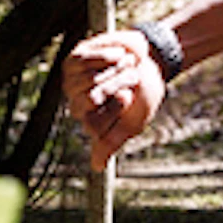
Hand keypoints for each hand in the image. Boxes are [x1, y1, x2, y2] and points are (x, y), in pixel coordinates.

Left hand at [64, 27, 169, 167]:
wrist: (150, 62)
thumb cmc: (143, 95)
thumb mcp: (133, 122)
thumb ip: (112, 142)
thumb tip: (96, 167)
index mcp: (93, 125)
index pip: (94, 125)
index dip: (115, 108)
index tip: (130, 97)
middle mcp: (79, 107)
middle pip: (90, 99)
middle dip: (116, 85)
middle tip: (132, 79)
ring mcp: (72, 85)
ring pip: (86, 80)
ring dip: (114, 70)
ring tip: (127, 65)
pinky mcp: (72, 63)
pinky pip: (83, 61)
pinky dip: (106, 56)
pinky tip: (118, 56)